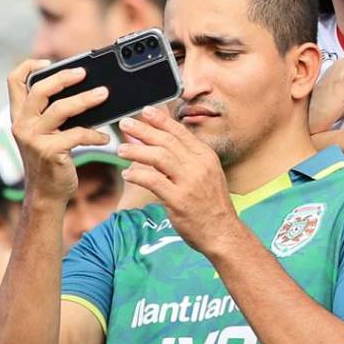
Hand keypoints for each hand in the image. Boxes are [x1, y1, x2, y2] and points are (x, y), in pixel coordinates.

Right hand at [6, 60, 111, 202]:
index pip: (13, 81)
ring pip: (60, 109)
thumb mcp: (46, 133)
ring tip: (104, 94)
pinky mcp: (49, 152)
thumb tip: (85, 88)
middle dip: (64, 77)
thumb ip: (53, 112)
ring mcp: (33, 138)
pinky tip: (106, 137)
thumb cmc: (51, 160)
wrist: (47, 195)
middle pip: (39, 89)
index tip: (49, 61)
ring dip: (86, 100)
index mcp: (19, 116)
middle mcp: (21, 124)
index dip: (28, 66)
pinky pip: (77, 134)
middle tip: (85, 73)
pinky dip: (95, 134)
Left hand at [116, 106, 239, 255]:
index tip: (146, 110)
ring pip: (159, 157)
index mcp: (205, 156)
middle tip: (126, 123)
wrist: (222, 232)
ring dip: (137, 151)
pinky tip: (127, 174)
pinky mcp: (179, 199)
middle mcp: (199, 165)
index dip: (161, 120)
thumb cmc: (211, 204)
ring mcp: (189, 182)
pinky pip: (153, 181)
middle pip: (166, 141)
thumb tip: (162, 142)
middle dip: (144, 129)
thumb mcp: (206, 174)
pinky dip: (137, 175)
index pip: (180, 132)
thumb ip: (186, 158)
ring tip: (121, 149)